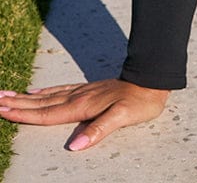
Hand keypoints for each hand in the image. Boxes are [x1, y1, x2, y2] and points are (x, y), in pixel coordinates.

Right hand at [0, 78, 168, 150]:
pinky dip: (45, 92)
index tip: (3, 110)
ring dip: (27, 97)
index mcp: (82, 106)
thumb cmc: (140, 101)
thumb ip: (99, 130)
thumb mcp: (123, 117)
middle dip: (18, 104)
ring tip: (8, 95)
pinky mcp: (89, 90)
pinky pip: (60, 90)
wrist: (153, 79)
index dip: (25, 114)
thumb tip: (75, 146)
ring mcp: (83, 92)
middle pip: (42, 103)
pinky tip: (37, 92)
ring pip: (48, 95)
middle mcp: (79, 97)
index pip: (48, 113)